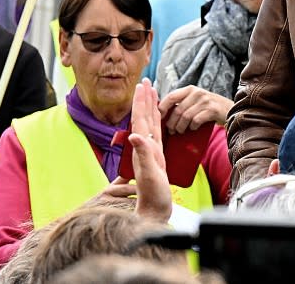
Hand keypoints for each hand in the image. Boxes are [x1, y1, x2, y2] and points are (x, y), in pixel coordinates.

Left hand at [131, 79, 171, 221]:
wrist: (154, 212)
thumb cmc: (153, 197)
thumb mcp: (150, 175)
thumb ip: (143, 155)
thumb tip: (134, 136)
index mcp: (144, 147)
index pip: (141, 119)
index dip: (142, 101)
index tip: (142, 85)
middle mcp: (145, 147)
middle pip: (144, 117)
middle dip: (144, 99)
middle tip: (145, 81)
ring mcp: (151, 152)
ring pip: (150, 124)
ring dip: (150, 107)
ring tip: (151, 93)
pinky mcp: (158, 157)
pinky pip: (157, 134)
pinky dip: (157, 122)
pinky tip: (159, 118)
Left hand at [159, 85, 230, 133]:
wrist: (231, 110)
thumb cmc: (208, 108)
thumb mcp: (195, 100)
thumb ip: (182, 102)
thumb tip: (161, 113)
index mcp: (190, 89)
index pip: (171, 96)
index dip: (162, 107)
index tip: (159, 117)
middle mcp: (197, 93)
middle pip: (177, 110)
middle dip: (172, 123)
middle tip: (171, 131)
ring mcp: (205, 101)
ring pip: (186, 116)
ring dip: (181, 127)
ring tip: (180, 131)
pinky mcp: (212, 110)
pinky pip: (196, 120)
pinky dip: (192, 126)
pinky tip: (193, 128)